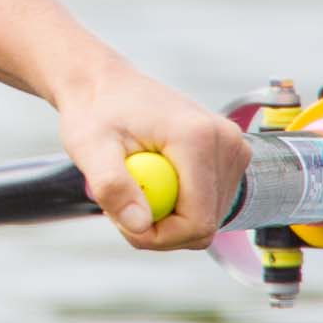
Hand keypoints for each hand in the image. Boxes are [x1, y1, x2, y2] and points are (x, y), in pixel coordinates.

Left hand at [53, 63, 248, 250]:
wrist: (104, 85)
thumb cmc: (94, 112)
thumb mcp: (88, 147)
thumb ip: (111, 186)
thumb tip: (139, 226)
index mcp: (198, 138)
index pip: (197, 220)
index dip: (160, 236)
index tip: (122, 222)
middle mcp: (227, 142)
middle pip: (205, 223)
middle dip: (161, 228)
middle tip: (120, 205)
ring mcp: (233, 148)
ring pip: (208, 216)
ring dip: (169, 216)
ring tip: (134, 185)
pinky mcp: (230, 155)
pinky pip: (209, 202)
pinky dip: (179, 203)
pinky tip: (155, 179)